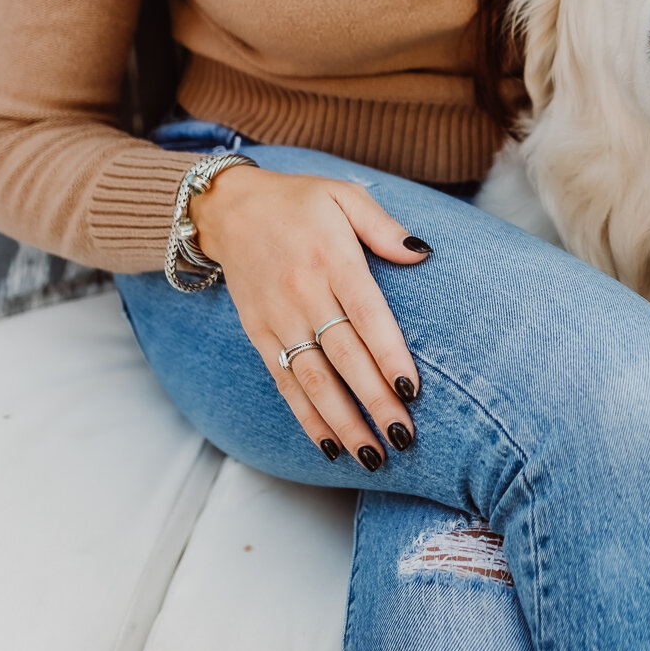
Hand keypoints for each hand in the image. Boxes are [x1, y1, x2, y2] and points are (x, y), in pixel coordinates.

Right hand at [192, 165, 431, 468]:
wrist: (228, 210)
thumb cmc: (298, 202)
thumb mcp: (343, 195)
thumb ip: (383, 226)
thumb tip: (421, 253)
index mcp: (331, 259)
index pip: (366, 315)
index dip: (388, 355)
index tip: (411, 390)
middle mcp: (303, 294)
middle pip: (344, 357)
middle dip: (374, 401)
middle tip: (404, 436)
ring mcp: (278, 319)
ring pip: (313, 380)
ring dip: (343, 421)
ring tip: (373, 455)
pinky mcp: (259, 335)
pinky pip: (285, 383)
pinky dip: (307, 417)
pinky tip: (331, 444)